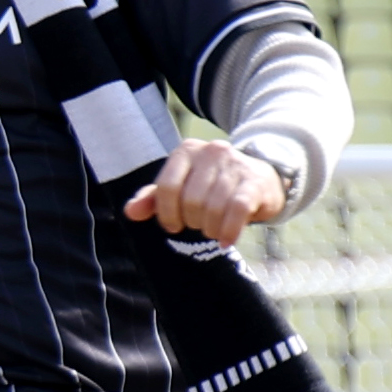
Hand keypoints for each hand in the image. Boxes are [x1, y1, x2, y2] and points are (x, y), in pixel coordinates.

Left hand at [127, 141, 285, 248]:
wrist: (260, 179)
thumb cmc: (212, 187)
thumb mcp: (180, 188)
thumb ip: (153, 199)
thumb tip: (130, 212)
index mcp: (186, 151)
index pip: (166, 187)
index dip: (166, 213)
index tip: (173, 225)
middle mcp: (211, 151)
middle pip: (190, 201)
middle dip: (192, 221)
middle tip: (199, 224)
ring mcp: (235, 164)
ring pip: (212, 208)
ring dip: (210, 228)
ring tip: (214, 230)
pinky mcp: (254, 181)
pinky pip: (236, 211)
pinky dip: (228, 231)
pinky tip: (227, 240)